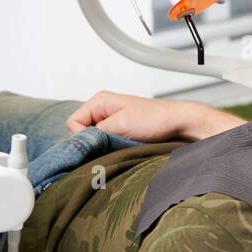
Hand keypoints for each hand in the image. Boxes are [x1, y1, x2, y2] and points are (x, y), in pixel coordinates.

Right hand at [66, 91, 238, 142]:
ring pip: (93, 141)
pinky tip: (123, 149)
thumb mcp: (120, 125)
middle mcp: (102, 111)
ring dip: (103, 147)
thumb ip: (96, 133)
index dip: (82, 136)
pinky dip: (110, 149)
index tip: (100, 142)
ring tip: (121, 145)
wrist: (179, 123)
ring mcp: (110, 122)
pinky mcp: (118, 133)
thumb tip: (78, 145)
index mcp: (100, 101)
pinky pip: (104, 145)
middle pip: (81, 133)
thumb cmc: (155, 119)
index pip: (72, 123)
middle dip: (93, 143)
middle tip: (112, 145)